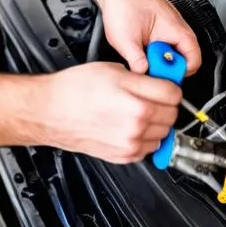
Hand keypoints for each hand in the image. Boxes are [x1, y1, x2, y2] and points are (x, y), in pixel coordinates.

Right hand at [39, 62, 181, 163]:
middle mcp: (136, 124)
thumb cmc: (74, 90)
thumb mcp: (112, 70)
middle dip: (165, 104)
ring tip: (140, 111)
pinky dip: (146, 137)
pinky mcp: (124, 156)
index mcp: (136, 100)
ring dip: (158, 122)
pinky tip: (132, 125)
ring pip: (164, 133)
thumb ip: (141, 77)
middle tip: (153, 97)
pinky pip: (149, 148)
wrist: (51, 111)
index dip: (169, 86)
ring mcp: (130, 143)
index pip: (174, 94)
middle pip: (172, 115)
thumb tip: (158, 80)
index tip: (164, 85)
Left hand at [95, 0, 201, 76]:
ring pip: (171, 52)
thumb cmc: (123, 2)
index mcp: (176, 30)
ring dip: (157, 58)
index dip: (179, 73)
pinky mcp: (159, 27)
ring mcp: (168, 27)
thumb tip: (144, 76)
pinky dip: (152, 51)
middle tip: (148, 66)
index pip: (194, 60)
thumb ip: (137, 62)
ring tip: (141, 55)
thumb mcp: (125, 40)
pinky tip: (138, 48)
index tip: (162, 76)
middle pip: (183, 59)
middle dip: (166, 67)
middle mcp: (176, 28)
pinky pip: (162, 45)